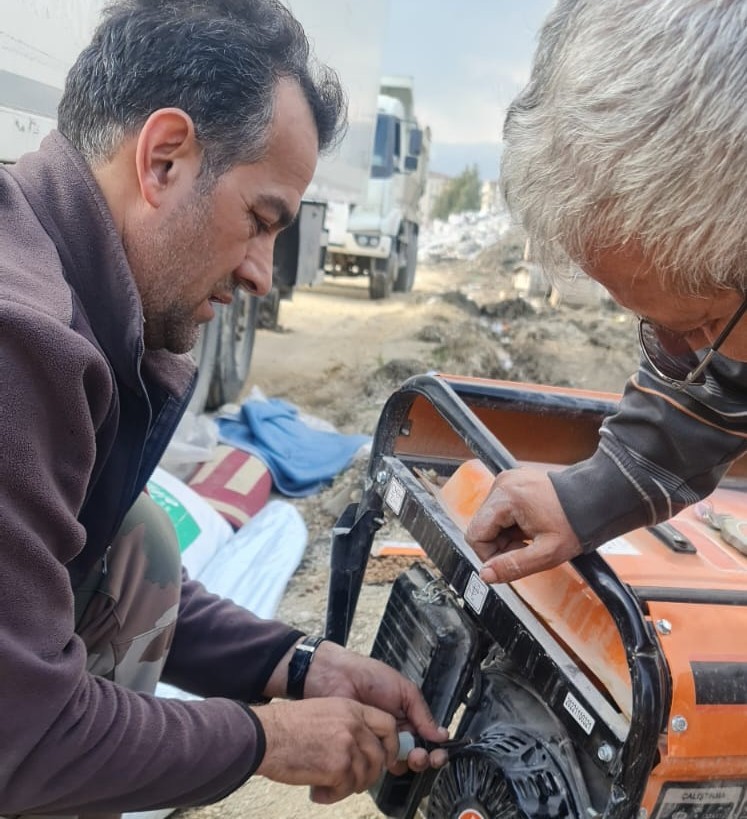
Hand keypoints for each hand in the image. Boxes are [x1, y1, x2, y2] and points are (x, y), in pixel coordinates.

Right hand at [253, 697, 398, 802]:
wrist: (268, 734)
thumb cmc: (287, 725)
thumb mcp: (325, 711)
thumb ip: (347, 724)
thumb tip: (362, 747)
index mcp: (351, 708)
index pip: (388, 725)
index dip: (391, 745)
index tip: (386, 758)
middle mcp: (354, 725)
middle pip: (378, 756)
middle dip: (369, 774)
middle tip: (353, 781)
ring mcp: (347, 746)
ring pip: (363, 776)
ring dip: (348, 787)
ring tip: (329, 787)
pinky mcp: (338, 767)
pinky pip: (346, 789)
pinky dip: (332, 796)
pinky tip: (318, 792)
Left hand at [303, 641, 447, 762]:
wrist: (337, 679)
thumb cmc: (368, 677)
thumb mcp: (403, 689)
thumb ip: (422, 712)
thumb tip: (441, 735)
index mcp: (406, 717)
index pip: (426, 739)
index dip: (435, 749)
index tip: (439, 752)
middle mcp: (394, 733)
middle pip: (415, 755)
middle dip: (422, 759)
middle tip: (420, 755)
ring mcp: (377, 743)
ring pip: (398, 763)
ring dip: (406, 763)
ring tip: (406, 755)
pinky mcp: (361, 750)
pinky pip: (375, 765)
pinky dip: (383, 765)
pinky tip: (386, 758)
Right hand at [465, 467, 581, 581]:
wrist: (597, 500)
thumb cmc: (576, 523)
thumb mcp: (546, 554)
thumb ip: (512, 566)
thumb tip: (485, 575)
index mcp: (506, 497)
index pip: (475, 534)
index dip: (490, 554)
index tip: (515, 557)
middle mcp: (502, 484)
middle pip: (481, 526)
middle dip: (500, 544)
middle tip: (527, 548)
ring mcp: (507, 481)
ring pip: (490, 519)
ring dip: (506, 534)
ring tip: (531, 537)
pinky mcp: (513, 482)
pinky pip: (500, 510)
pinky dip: (511, 523)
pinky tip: (530, 527)